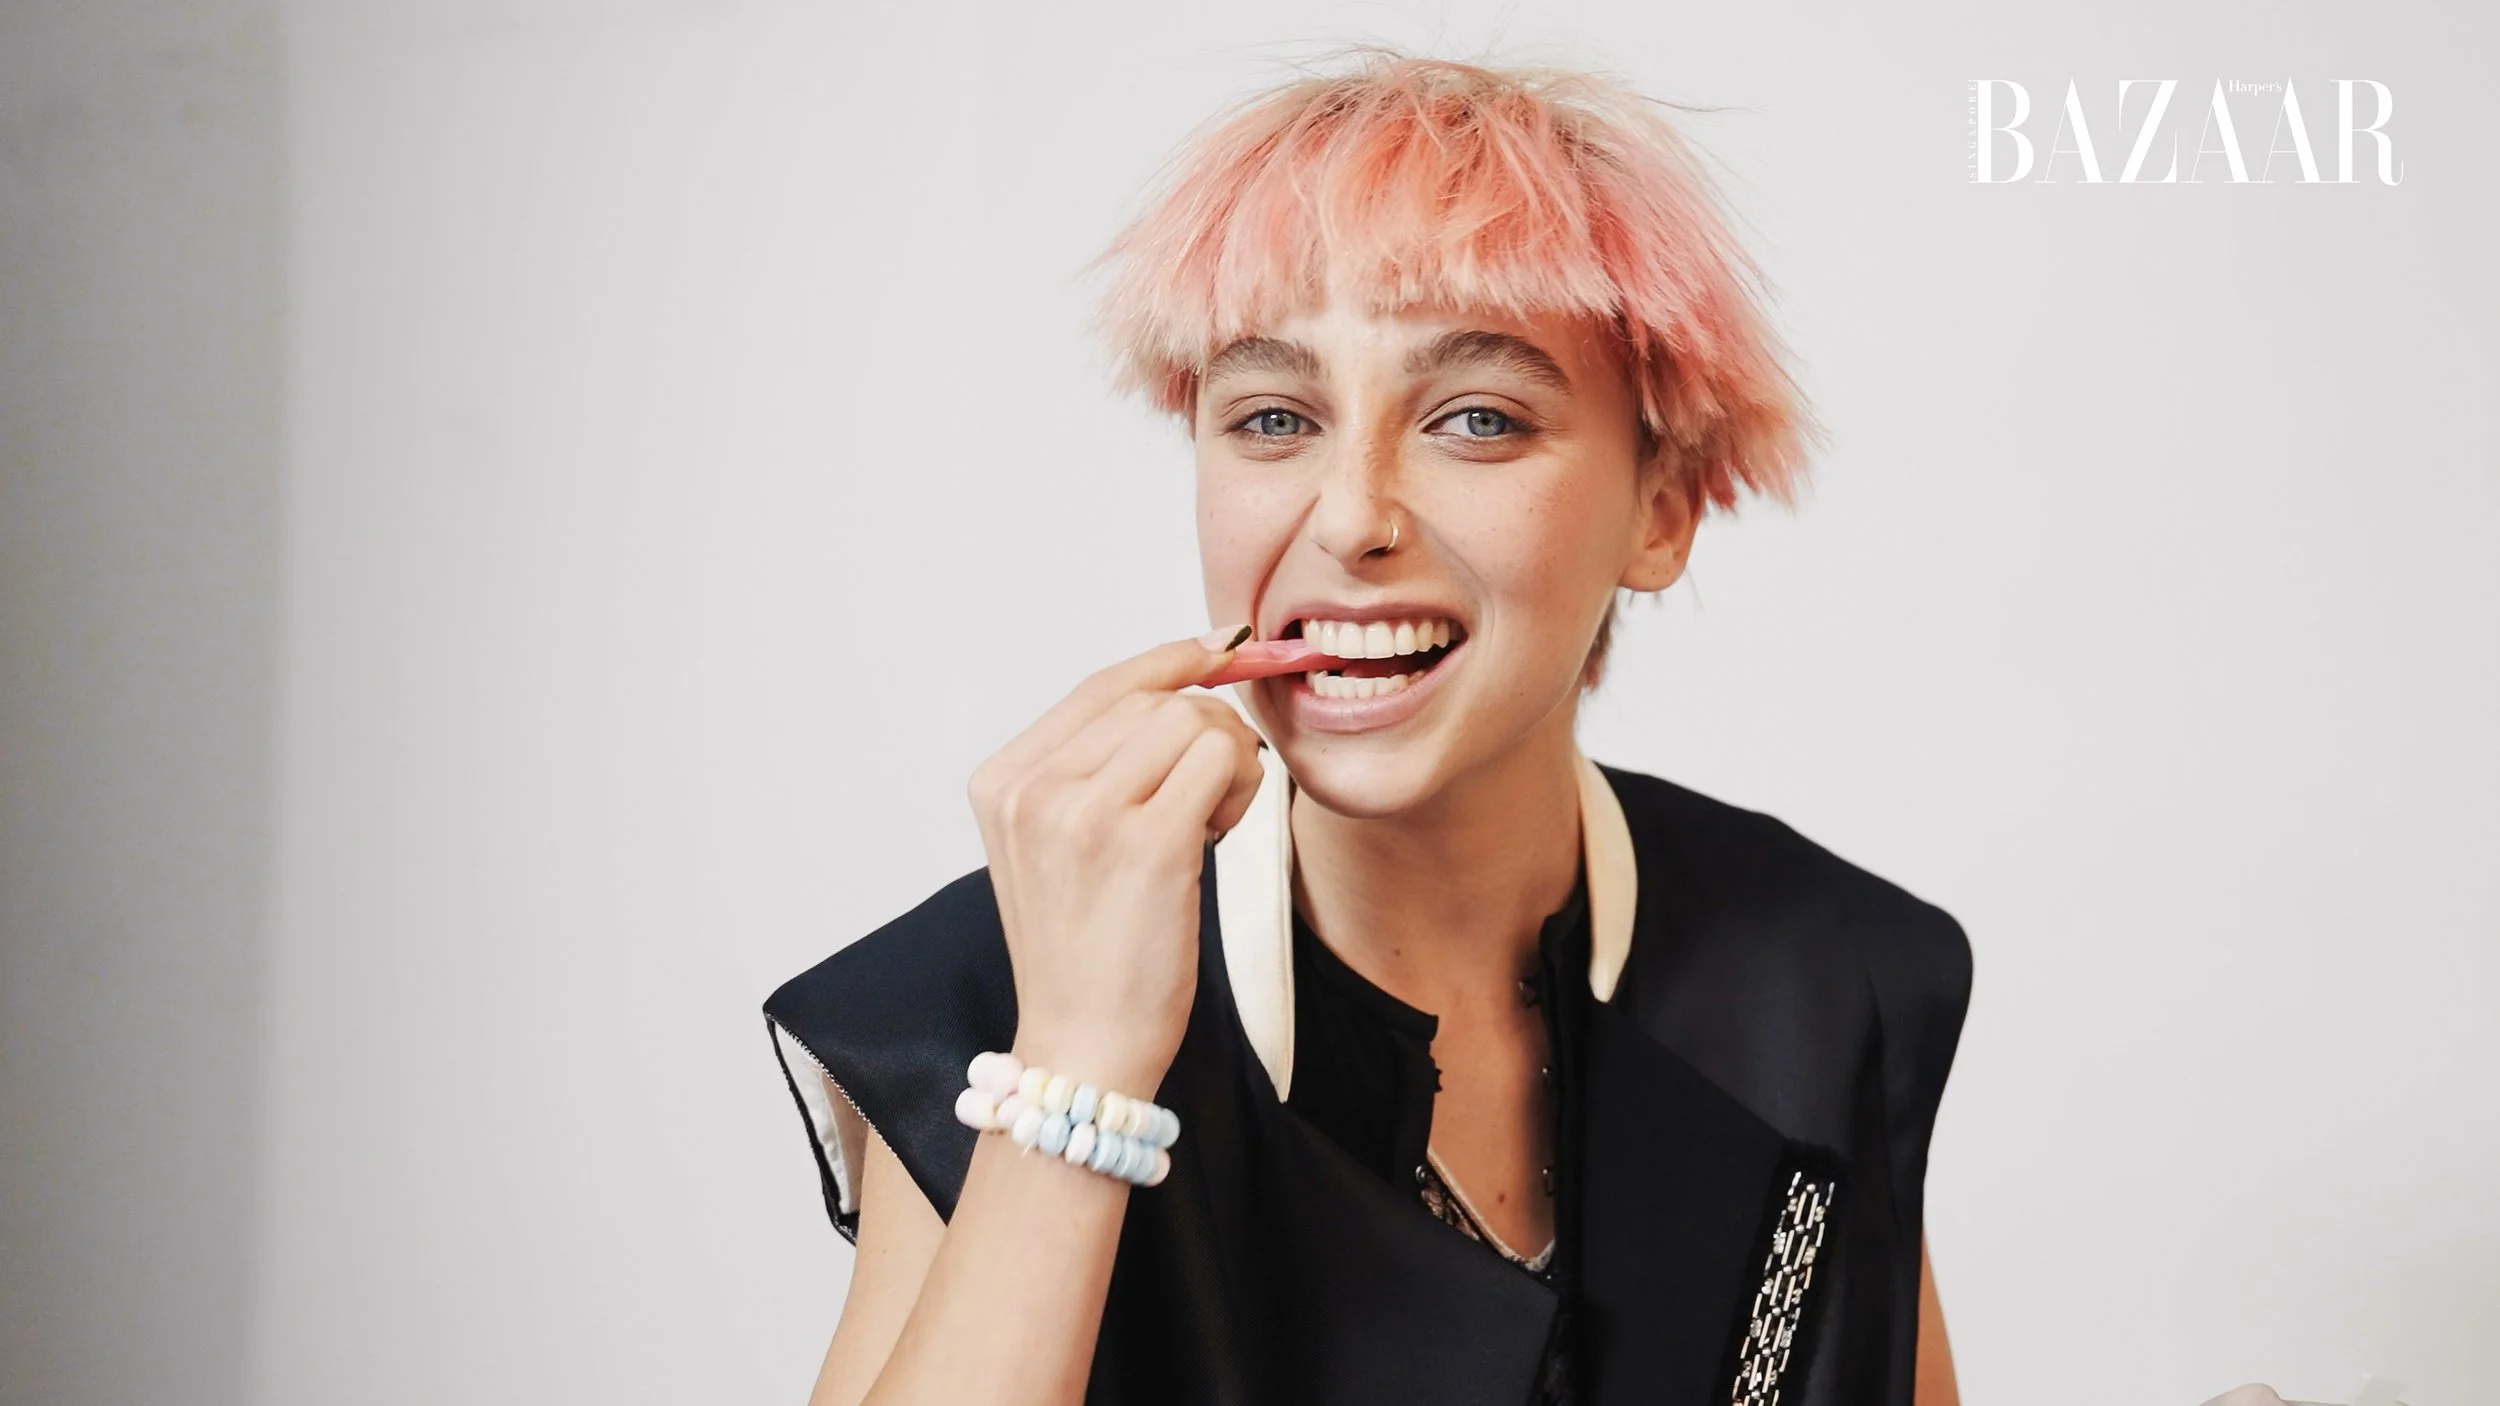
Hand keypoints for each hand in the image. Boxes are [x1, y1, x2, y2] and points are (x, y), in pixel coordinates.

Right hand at [966, 629, 1267, 1096]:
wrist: (1084, 1047)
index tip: (1222, 649)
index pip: (1100, 687)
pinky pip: (1220, 759)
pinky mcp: (1144, 844)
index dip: (1171, 661)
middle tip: (1208, 803)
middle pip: (1153, 700)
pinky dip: (1241, 784)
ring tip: (1210, 824)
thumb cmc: (1087, 952)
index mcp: (1000, 781)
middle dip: (1205, 734)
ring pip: (1192, 720)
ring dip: (1228, 761)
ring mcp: (1083, 815)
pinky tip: (1223, 830)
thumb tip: (1188, 677)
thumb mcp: (1059, 844)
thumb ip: (1097, 766)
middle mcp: (1031, 790)